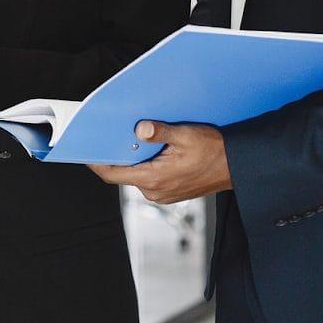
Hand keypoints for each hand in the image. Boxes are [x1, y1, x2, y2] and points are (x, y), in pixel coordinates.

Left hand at [89, 122, 232, 203]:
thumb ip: (160, 132)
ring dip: (134, 159)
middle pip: (124, 173)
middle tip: (113, 136)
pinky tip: (154, 150)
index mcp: (154, 179)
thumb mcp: (186, 135)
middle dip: (118, 155)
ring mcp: (162, 193)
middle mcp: (155, 191)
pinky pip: (149, 178)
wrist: (237, 167)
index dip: (96, 164)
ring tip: (137, 140)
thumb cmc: (215, 152)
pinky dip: (146, 164)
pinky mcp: (170, 191)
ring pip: (137, 175)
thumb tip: (140, 129)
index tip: (86, 152)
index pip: (113, 175)